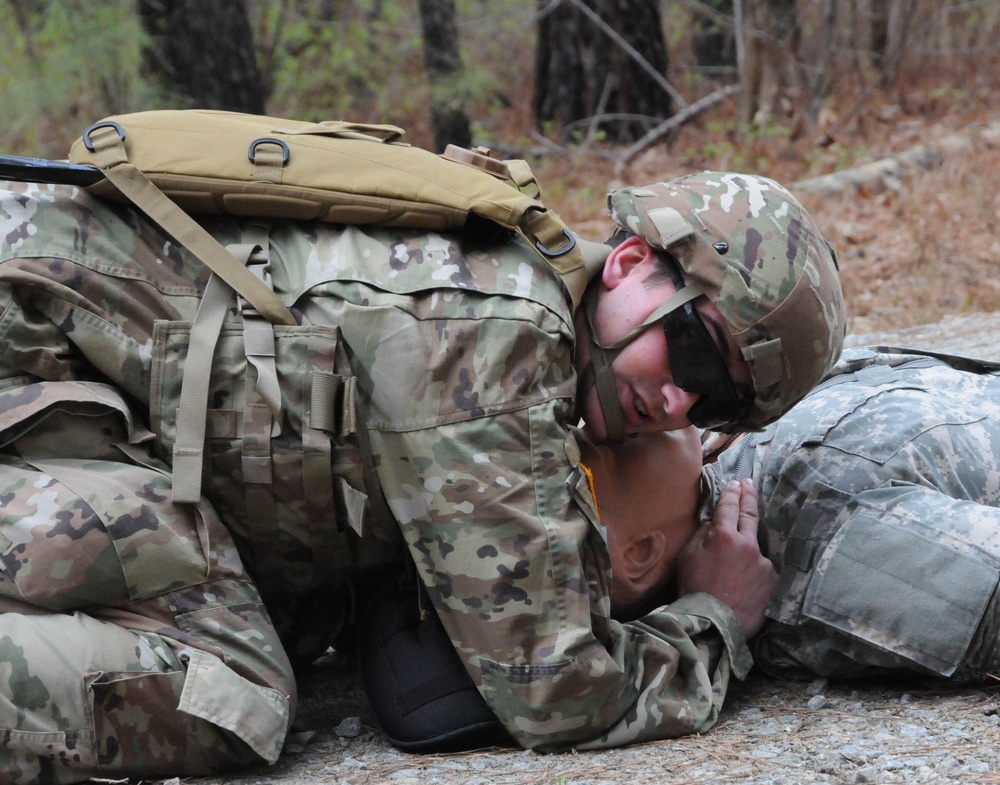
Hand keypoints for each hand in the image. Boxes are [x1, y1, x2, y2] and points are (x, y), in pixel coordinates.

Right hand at [677, 478, 777, 638]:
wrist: (714, 623)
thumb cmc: (694, 589)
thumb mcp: (687, 556)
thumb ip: (702, 535)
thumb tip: (713, 524)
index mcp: (723, 536)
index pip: (729, 505)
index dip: (732, 492)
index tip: (735, 482)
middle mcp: (747, 544)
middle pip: (750, 513)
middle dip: (749, 495)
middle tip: (749, 483)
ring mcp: (762, 562)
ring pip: (754, 546)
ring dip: (746, 547)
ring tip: (733, 565)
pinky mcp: (772, 579)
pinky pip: (761, 568)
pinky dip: (753, 570)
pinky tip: (742, 583)